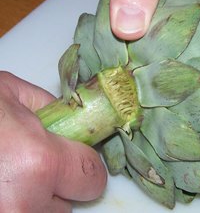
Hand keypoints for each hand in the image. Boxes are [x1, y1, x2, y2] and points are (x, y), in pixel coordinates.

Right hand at [0, 72, 106, 211]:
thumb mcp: (14, 94)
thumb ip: (56, 109)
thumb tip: (77, 120)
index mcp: (40, 162)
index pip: (94, 178)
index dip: (88, 166)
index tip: (79, 158)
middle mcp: (26, 202)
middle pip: (70, 204)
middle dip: (63, 185)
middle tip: (41, 166)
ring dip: (40, 200)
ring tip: (18, 175)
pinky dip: (24, 204)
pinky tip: (8, 183)